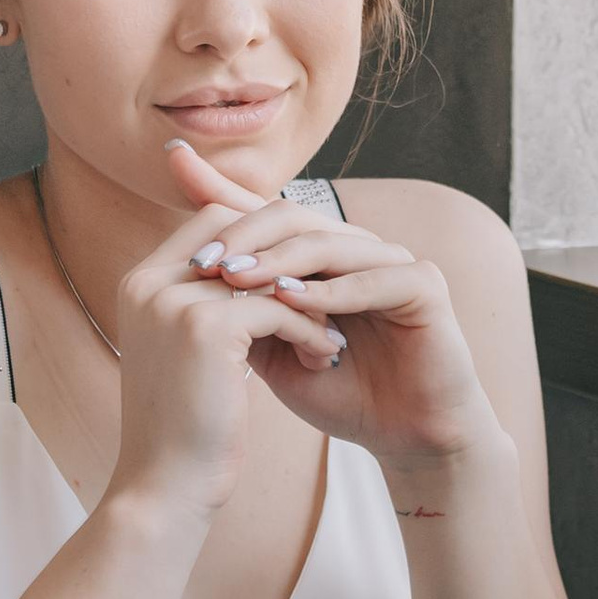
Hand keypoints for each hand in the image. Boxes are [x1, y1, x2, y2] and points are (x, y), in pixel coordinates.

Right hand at [109, 187, 345, 518]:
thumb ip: (205, 308)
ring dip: (307, 296)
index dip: (263, 241)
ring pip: (267, 269)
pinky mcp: (206, 328)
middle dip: (288, 256)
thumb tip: (257, 275)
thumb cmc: (183, 431)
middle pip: (238, 227)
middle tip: (328, 287)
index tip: (303, 275)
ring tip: (330, 331)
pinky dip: (310, 329)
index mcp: (140, 284)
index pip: (211, 222)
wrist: (165, 489)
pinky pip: (280, 308)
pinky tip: (326, 355)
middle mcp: (150, 282)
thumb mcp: (186, 356)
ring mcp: (173, 301)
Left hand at [161, 143, 503, 475]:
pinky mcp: (425, 285)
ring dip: (278, 261)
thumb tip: (185, 273)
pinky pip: (373, 278)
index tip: (172, 160)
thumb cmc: (340, 392)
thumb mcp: (272, 350)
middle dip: (243, 236)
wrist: (403, 437)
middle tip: (204, 263)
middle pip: (292, 216)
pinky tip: (290, 303)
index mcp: (321, 254)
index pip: (265, 210)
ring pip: (327, 242)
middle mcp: (356, 247)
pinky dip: (330, 291)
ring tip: (236, 280)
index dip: (220, 186)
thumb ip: (242, 310)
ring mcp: (392, 261)